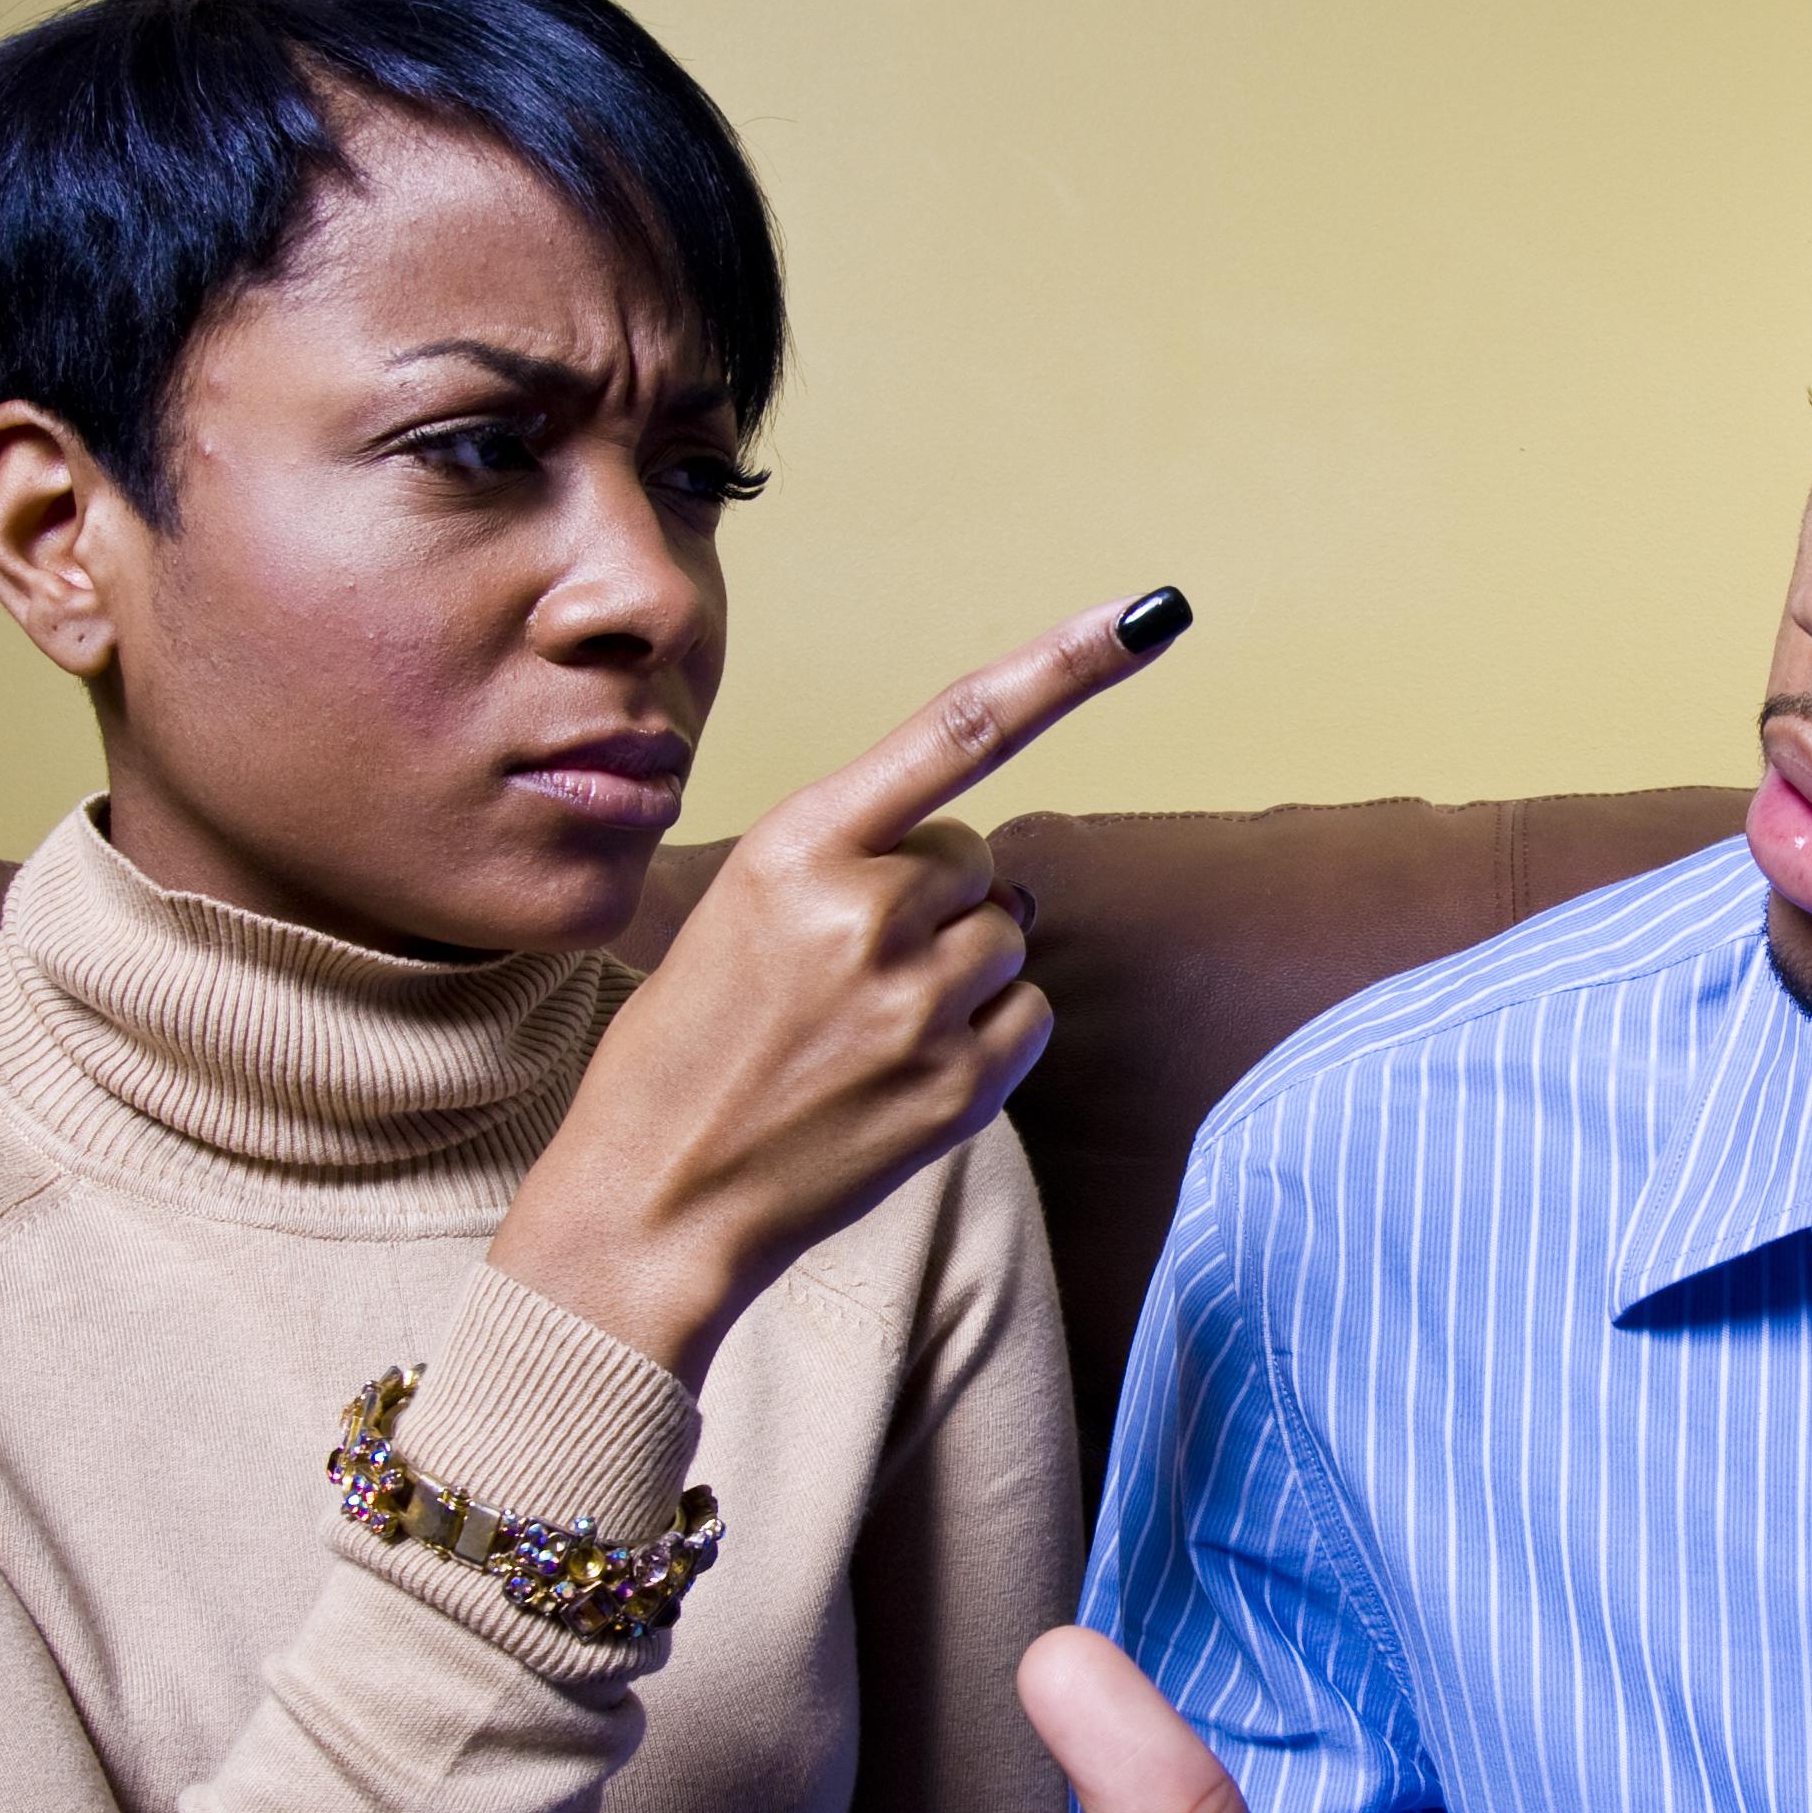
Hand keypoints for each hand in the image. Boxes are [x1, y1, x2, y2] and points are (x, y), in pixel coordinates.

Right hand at [491, 598, 1172, 1380]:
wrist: (656, 1202)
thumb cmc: (688, 1050)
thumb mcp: (740, 911)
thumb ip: (854, 863)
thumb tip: (989, 872)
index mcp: (797, 844)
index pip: (958, 728)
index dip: (1067, 663)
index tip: (1155, 610)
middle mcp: (868, 911)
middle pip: (978, 859)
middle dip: (935, 899)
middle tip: (844, 970)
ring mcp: (920, 1003)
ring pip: (1006, 935)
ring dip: (959, 969)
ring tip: (861, 1027)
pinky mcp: (960, 1086)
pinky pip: (1028, 1013)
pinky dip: (986, 1034)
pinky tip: (901, 1070)